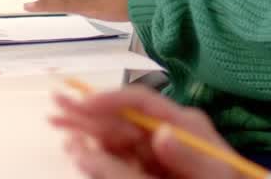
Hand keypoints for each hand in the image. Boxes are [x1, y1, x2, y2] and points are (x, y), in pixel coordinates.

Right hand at [50, 84, 242, 178]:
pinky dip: (95, 153)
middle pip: (119, 118)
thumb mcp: (213, 171)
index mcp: (182, 123)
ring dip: (85, 131)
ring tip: (58, 124)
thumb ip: (187, 154)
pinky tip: (76, 146)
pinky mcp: (146, 169)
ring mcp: (153, 153)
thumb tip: (162, 133)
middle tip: (56, 103)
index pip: (141, 102)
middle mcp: (163, 133)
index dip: (111, 99)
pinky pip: (116, 158)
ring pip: (112, 138)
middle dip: (87, 111)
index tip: (85, 104)